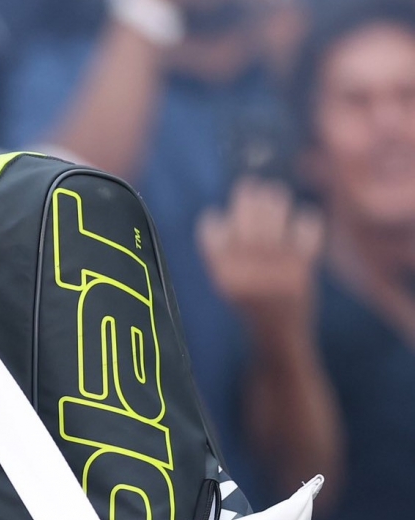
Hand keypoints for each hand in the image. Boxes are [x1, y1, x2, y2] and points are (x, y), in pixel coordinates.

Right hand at [197, 179, 324, 330]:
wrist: (278, 335)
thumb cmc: (249, 303)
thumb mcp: (224, 282)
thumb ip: (222, 254)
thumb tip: (225, 212)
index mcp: (221, 269)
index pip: (213, 227)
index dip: (216, 219)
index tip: (220, 216)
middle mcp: (246, 264)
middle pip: (245, 214)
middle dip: (249, 195)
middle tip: (252, 185)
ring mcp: (275, 264)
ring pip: (274, 215)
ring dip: (275, 199)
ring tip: (275, 192)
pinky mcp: (302, 266)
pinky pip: (306, 229)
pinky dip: (307, 220)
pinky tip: (303, 220)